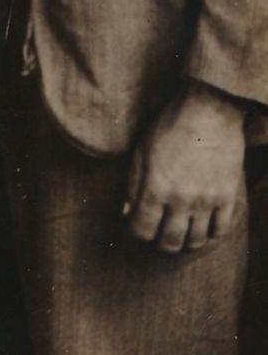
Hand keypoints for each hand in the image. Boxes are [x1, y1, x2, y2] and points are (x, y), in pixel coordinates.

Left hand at [123, 81, 246, 253]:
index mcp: (154, 189)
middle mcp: (180, 200)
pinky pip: (220, 230)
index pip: (141, 231)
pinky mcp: (227, 197)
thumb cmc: (168, 128)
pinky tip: (202, 227)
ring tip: (181, 232)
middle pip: (169, 242)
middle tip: (159, 234)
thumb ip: (132, 186)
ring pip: (195, 241)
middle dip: (160, 243)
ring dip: (185, 241)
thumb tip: (127, 213)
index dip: (136, 232)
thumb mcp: (139, 152)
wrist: (208, 111)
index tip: (138, 226)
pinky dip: (209, 234)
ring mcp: (206, 200)